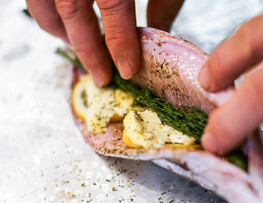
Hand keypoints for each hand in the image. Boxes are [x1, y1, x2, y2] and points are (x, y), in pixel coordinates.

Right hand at [26, 0, 183, 86]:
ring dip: (58, 31)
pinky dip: (45, 12)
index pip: (114, 9)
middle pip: (72, 11)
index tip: (128, 71)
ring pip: (43, 4)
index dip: (121, 44)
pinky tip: (63, 24)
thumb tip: (160, 32)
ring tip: (78, 52)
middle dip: (86, 49)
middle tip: (101, 76)